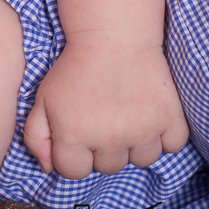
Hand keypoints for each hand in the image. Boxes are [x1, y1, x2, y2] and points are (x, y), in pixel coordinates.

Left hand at [23, 36, 188, 178]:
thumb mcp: (42, 99)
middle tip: (103, 118)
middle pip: (109, 168)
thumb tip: (47, 169)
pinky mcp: (170, 118)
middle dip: (103, 149)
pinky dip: (164, 135)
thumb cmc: (73, 68)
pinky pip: (171, 146)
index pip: (74, 172)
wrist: (112, 36)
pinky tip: (149, 116)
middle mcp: (109, 139)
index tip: (78, 133)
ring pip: (142, 160)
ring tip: (126, 117)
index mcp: (74, 136)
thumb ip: (36, 137)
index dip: (73, 155)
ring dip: (134, 145)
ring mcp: (142, 130)